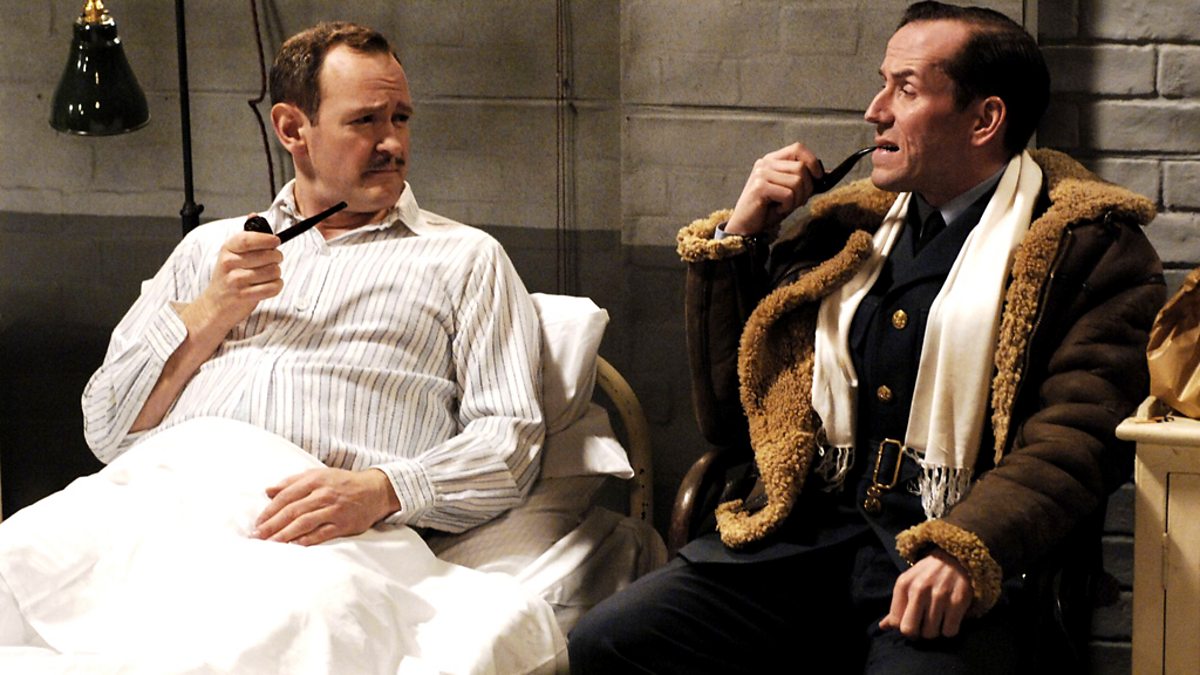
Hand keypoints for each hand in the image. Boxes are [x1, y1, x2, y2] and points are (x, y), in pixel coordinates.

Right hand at [189, 228, 282, 335]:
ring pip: (273, 271)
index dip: (266, 239)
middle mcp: (229, 263)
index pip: (247, 239)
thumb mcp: (231, 254)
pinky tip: (269, 286)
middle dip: (276, 258)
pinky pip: (272, 287)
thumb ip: (245, 237)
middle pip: (267, 256)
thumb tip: (254, 215)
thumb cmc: (227, 277)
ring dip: (276, 274)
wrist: (215, 304)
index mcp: (227, 249)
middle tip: (273, 261)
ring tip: (268, 275)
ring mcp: (235, 280)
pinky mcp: (243, 296)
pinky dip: (276, 286)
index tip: (276, 240)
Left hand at [253, 468, 400, 545]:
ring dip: (285, 534)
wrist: (375, 490)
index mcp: (315, 480)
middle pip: (292, 510)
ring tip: (270, 544)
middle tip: (257, 536)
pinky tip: (294, 546)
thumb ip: (292, 482)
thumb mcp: (319, 475)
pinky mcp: (344, 523)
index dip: (269, 510)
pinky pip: (322, 533)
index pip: (286, 495)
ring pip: (304, 522)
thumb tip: (267, 490)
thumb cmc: (343, 483)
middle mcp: (324, 494)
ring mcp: (334, 509)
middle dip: (272, 524)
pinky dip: (307, 540)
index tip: (257, 523)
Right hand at [725, 142, 824, 235]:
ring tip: (784, 206)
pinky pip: (788, 194)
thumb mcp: (791, 192)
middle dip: (806, 189)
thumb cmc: (767, 210)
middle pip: (801, 167)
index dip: (812, 161)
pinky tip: (777, 209)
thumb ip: (805, 181)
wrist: (746, 227)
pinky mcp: (759, 187)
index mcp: (772, 160)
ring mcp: (761, 173)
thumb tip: (827, 173)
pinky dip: (788, 206)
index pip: (798, 148)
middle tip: (796, 202)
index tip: (818, 177)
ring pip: (797, 181)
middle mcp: (765, 163)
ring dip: (797, 199)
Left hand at [879, 548, 972, 638]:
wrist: (954, 558)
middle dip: (916, 633)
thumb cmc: (927, 575)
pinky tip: (949, 619)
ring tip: (937, 620)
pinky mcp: (958, 601)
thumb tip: (883, 627)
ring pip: (930, 633)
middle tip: (923, 626)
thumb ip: (896, 606)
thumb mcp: (907, 584)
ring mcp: (939, 595)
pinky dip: (949, 630)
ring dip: (934, 631)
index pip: (895, 622)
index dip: (903, 626)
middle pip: (910, 630)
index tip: (912, 622)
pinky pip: (949, 631)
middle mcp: (919, 589)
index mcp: (903, 585)